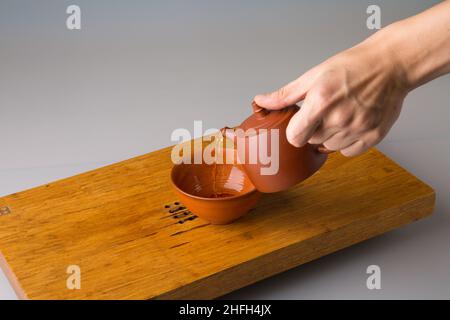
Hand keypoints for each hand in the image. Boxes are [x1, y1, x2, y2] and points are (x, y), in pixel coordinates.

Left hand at [254, 34, 408, 156]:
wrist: (390, 64)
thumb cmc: (352, 67)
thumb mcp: (313, 75)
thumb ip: (285, 95)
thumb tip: (261, 102)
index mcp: (321, 101)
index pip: (295, 137)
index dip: (294, 132)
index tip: (299, 124)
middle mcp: (340, 118)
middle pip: (312, 141)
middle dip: (313, 129)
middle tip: (325, 111)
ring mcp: (358, 128)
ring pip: (330, 147)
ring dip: (330, 136)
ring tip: (341, 114)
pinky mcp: (373, 136)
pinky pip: (349, 151)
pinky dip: (347, 142)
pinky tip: (351, 123)